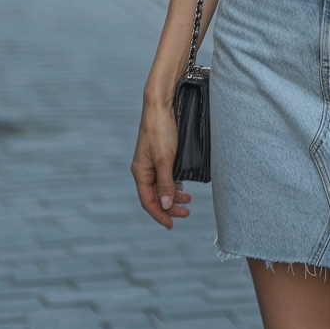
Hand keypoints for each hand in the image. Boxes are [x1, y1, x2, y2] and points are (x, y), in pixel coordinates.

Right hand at [131, 101, 191, 228]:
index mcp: (140, 171)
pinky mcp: (160, 153)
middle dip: (169, 207)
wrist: (161, 103)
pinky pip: (165, 175)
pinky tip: (183, 184)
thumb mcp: (165, 158)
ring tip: (188, 199)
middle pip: (155, 196)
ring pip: (161, 186)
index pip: (148, 201)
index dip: (160, 215)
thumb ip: (166, 183)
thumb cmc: (161, 129)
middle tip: (187, 212)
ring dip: (173, 195)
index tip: (172, 225)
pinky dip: (174, 183)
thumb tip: (166, 206)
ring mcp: (151, 161)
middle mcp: (144, 168)